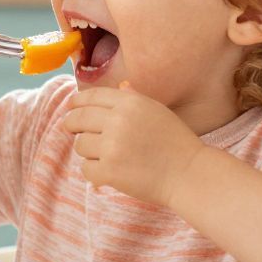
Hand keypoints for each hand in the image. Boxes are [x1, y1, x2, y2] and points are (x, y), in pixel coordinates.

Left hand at [61, 83, 200, 207]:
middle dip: (71, 124)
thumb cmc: (176, 143)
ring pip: (80, 145)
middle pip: (78, 118)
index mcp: (130, 103)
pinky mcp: (110, 171)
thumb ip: (135, 98)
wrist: (190, 174)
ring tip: (104, 157)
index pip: (91, 96)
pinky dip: (94, 173)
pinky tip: (107, 173)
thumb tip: (120, 87)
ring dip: (88, 152)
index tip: (71, 107)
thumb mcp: (158, 111)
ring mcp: (112, 146)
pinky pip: (86, 169)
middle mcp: (118, 121)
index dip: (77, 102)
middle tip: (71, 130)